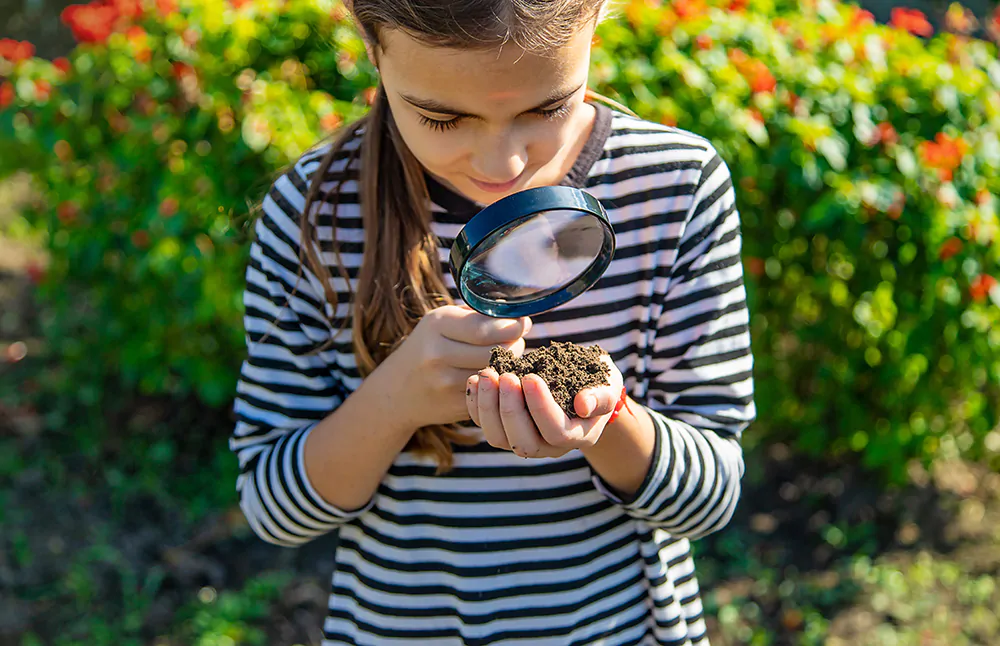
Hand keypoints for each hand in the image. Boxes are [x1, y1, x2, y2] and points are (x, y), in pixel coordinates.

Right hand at [380, 305, 530, 429]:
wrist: (396, 389)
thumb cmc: (429, 346)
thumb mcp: (443, 322)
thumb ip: (477, 316)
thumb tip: (518, 317)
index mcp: (437, 324)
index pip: (486, 328)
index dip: (513, 326)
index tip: (523, 324)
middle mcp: (437, 353)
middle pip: (495, 351)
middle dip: (516, 345)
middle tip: (517, 341)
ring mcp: (444, 382)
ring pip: (495, 373)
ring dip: (511, 366)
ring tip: (508, 357)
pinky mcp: (453, 405)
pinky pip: (489, 393)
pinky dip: (500, 385)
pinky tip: (498, 377)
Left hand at [466, 354, 624, 457]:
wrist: (582, 386)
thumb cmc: (597, 383)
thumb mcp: (608, 385)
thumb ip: (601, 396)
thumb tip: (584, 405)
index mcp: (576, 436)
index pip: (556, 431)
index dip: (541, 407)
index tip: (531, 378)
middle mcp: (548, 446)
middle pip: (523, 442)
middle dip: (510, 409)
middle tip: (506, 376)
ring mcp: (523, 439)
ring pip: (498, 438)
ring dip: (488, 407)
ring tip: (488, 375)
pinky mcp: (504, 429)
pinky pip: (484, 425)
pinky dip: (476, 405)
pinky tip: (476, 380)